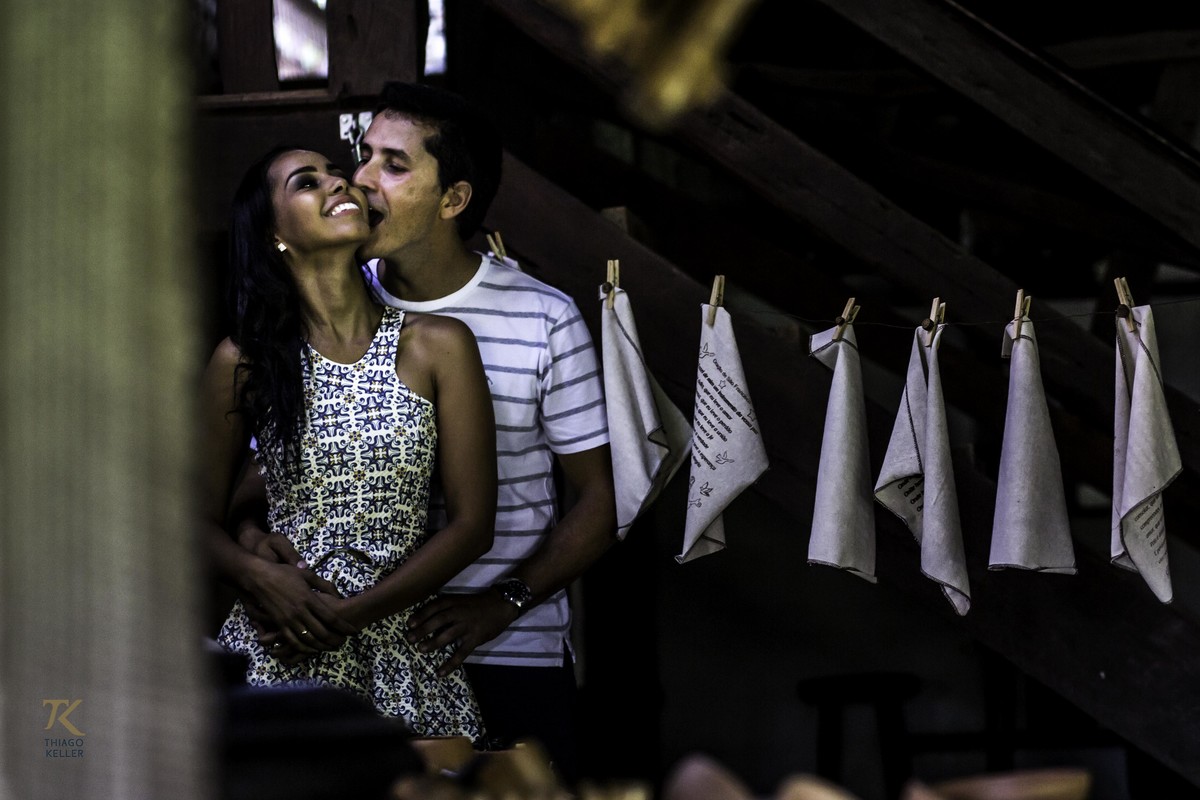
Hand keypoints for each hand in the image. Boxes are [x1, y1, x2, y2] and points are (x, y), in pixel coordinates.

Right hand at [245, 559, 358, 652]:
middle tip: (344, 642)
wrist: (259, 578)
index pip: (331, 618)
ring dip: (322, 647)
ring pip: (309, 640)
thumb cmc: (284, 574)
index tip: (353, 631)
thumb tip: (338, 594)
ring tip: (331, 648)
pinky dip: (304, 648)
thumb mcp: (307, 575)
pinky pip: (293, 641)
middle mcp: (301, 612)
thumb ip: (323, 585)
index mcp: (310, 599)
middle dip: (335, 640)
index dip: (344, 627)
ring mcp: (289, 620)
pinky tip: (312, 649)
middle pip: (322, 632)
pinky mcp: (279, 625)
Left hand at [405, 591, 519, 675]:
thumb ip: (447, 607)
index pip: (435, 607)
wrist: (501, 606)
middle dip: (423, 629)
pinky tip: (440, 673)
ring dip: (433, 643)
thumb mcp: (460, 599)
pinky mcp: (476, 639)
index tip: (409, 624)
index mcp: (455, 601)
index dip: (421, 615)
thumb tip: (425, 618)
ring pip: (448, 635)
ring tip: (421, 650)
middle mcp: (460, 612)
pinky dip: (450, 664)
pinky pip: (462, 653)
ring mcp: (468, 626)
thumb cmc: (477, 604)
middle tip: (410, 638)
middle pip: (439, 620)